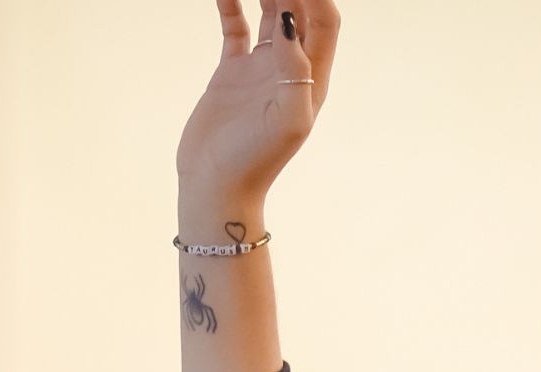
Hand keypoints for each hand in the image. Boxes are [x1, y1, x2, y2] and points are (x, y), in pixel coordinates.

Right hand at [176, 0, 340, 210]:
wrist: (216, 185)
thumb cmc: (255, 161)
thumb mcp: (287, 120)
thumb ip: (296, 71)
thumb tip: (290, 23)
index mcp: (312, 80)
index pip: (324, 22)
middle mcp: (290, 70)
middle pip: (299, 12)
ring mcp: (261, 70)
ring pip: (270, 14)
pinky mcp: (232, 73)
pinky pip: (236, 29)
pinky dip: (231, 5)